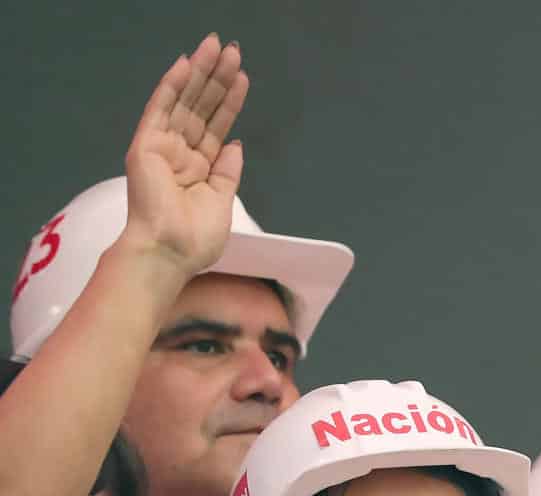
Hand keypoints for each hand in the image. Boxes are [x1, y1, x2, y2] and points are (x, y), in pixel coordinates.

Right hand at [119, 34, 248, 277]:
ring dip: (200, 74)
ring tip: (216, 46)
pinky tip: (186, 64)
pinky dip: (172, 86)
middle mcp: (180, 152)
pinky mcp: (145, 145)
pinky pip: (160, 109)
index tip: (242, 76)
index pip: (216, 126)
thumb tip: (235, 145)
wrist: (169, 252)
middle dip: (216, 78)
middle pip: (201, 107)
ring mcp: (162, 147)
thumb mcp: (222, 201)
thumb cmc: (195, 238)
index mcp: (198, 168)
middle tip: (231, 48)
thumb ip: (227, 172)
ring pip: (184, 102)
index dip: (229, 101)